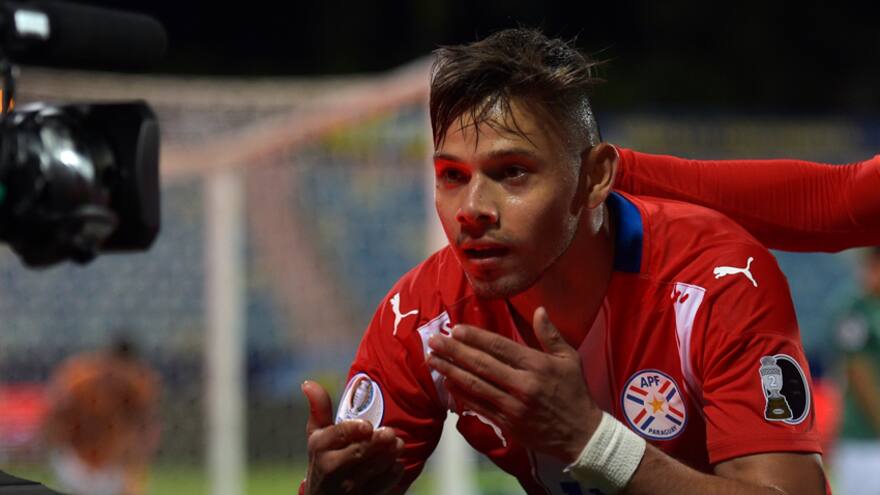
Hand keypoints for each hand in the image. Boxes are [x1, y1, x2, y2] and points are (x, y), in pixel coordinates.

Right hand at [301, 380, 404, 494]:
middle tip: (391, 433)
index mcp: (319, 446)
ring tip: (398, 444)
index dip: (353, 430)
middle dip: (376, 442)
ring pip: (372, 469)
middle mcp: (331, 468)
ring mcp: (347, 487)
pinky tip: (396, 463)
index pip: (337, 435)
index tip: (367, 425)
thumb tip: (308, 383)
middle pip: (358, 452)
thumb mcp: (317, 434)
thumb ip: (319, 408)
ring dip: (388, 455)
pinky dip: (392, 474)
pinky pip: (382, 486)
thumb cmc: (324, 458)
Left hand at [426, 307, 601, 463]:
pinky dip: (461, 394)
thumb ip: (550, 334)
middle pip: (481, 365)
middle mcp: (522, 385)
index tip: (456, 329)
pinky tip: (448, 383)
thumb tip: (539, 309)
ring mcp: (513, 406)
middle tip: (434, 341)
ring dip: (451, 372)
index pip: (500, 347)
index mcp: (537, 365)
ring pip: (475, 386)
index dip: (475, 338)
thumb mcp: (570, 359)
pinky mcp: (508, 424)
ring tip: (432, 360)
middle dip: (454, 351)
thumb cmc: (575, 392)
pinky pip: (479, 406)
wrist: (581, 435)